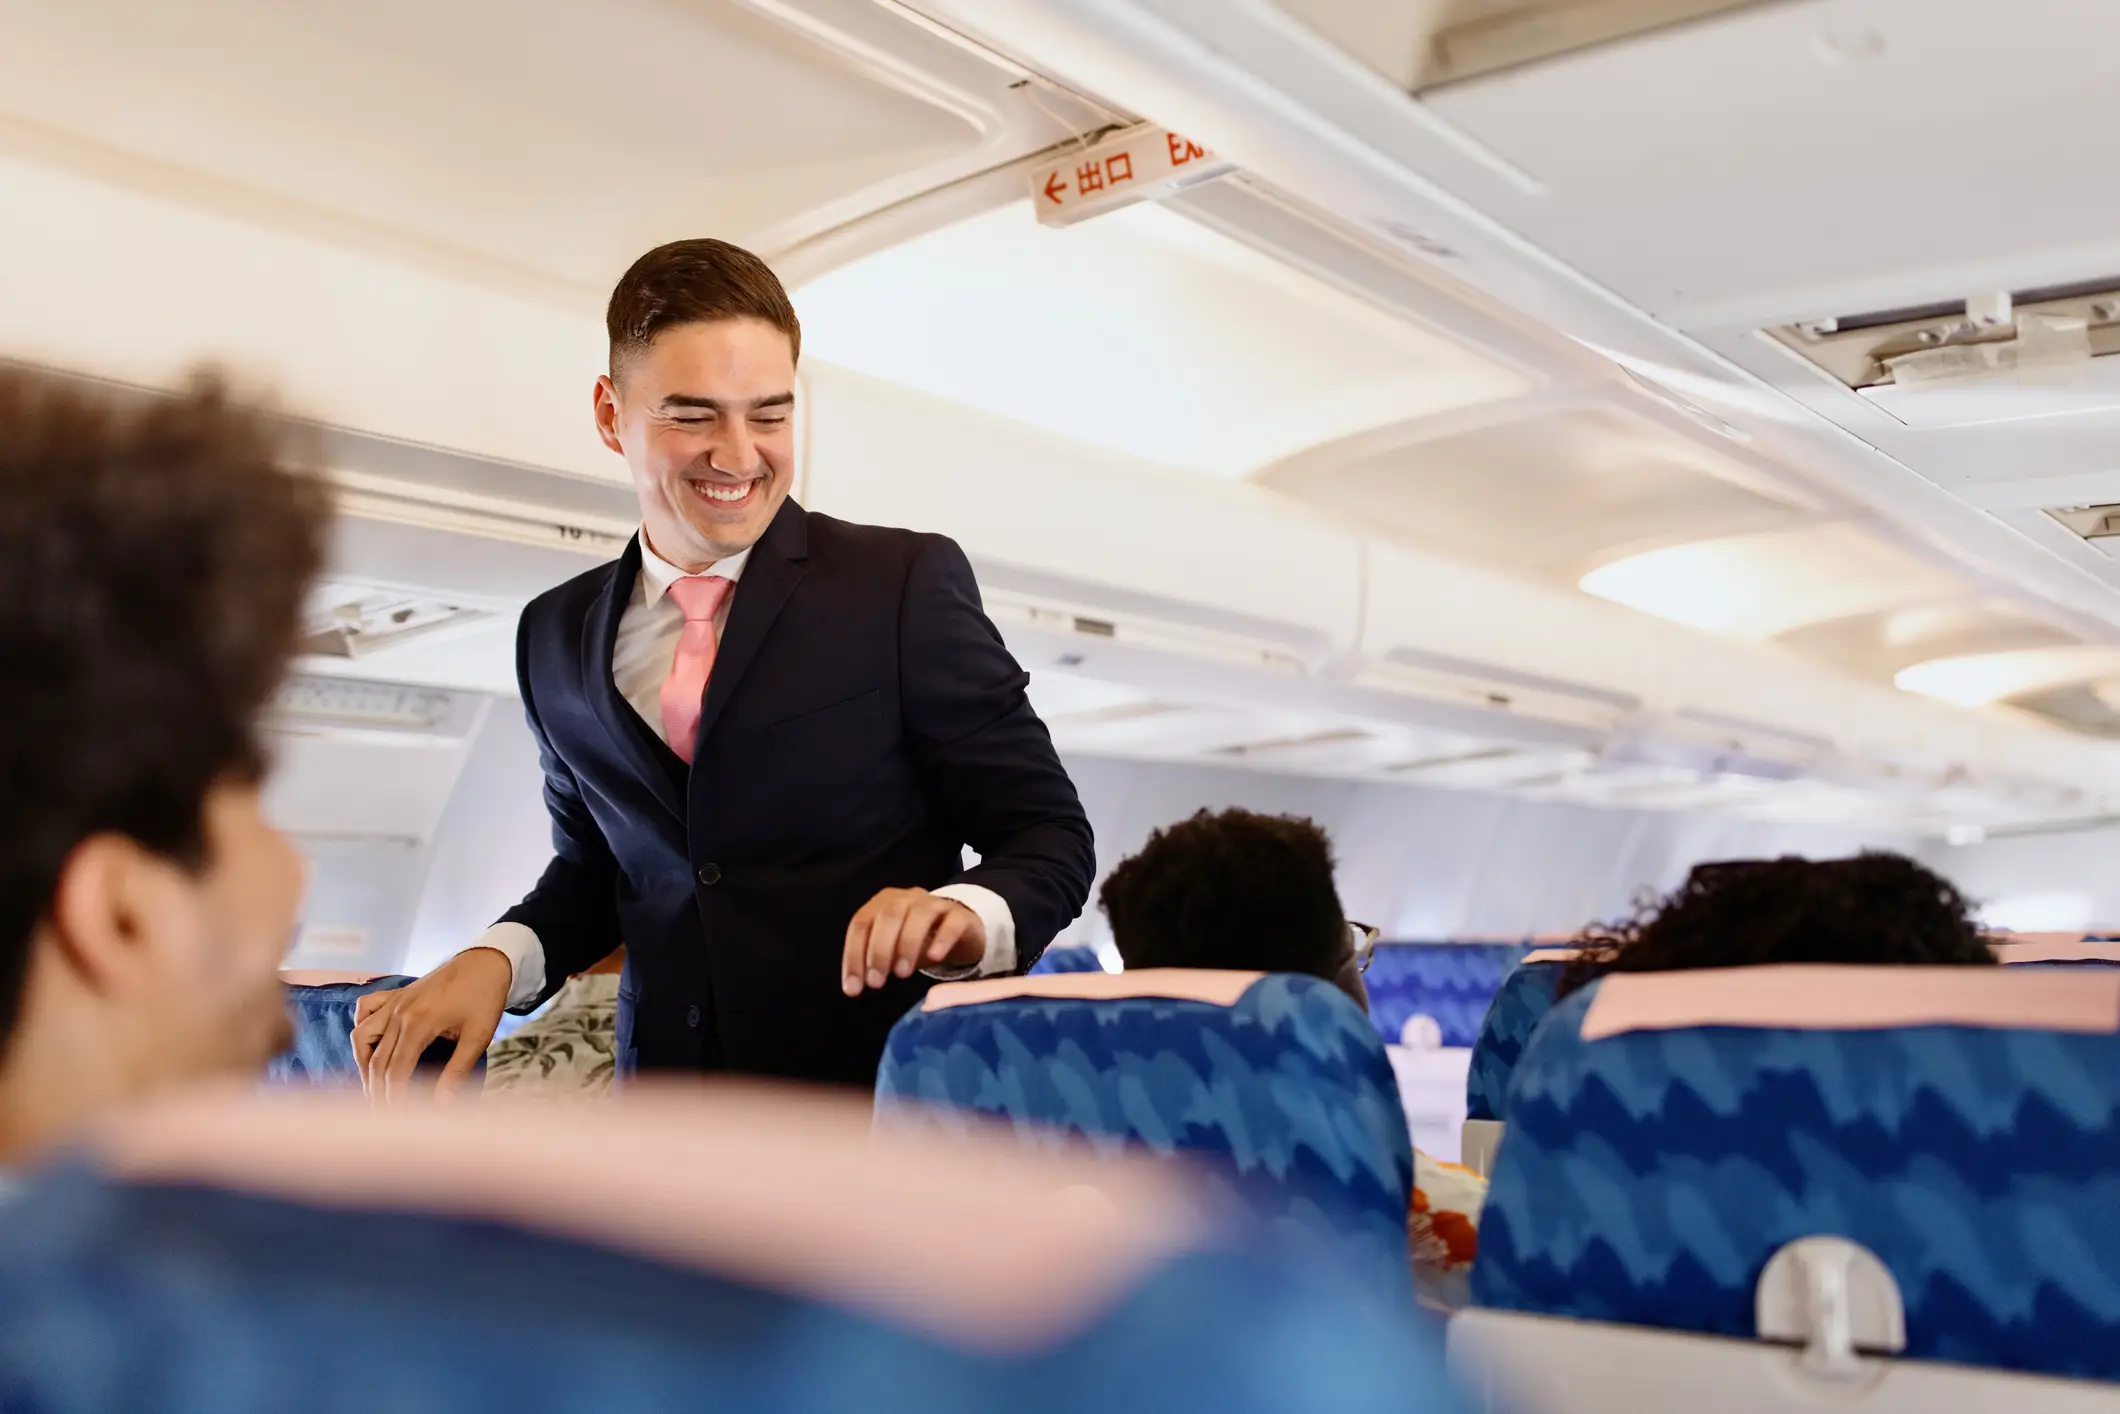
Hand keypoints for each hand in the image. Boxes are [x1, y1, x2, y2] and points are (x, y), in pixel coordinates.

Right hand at [350, 946, 511, 1099]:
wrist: (487, 961)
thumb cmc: (485, 997)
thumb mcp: (478, 1036)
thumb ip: (458, 1072)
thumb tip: (443, 1106)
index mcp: (418, 1023)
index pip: (396, 1071)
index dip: (393, 1099)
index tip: (397, 1120)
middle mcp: (398, 1012)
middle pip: (376, 1061)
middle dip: (377, 1092)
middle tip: (382, 1115)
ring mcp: (393, 1001)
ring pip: (361, 1037)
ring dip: (363, 1066)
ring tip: (373, 1088)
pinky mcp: (395, 993)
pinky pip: (364, 1009)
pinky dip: (361, 1029)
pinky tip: (369, 1046)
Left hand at [842, 888, 983, 995]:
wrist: (961, 931)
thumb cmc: (919, 941)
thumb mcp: (893, 950)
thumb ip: (876, 961)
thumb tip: (855, 986)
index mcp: (883, 903)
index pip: (861, 924)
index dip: (854, 956)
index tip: (853, 988)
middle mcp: (907, 898)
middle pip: (888, 915)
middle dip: (879, 950)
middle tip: (876, 982)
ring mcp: (936, 903)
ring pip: (919, 915)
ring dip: (907, 944)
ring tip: (901, 974)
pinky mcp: (961, 915)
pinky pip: (952, 922)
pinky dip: (943, 938)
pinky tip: (935, 957)